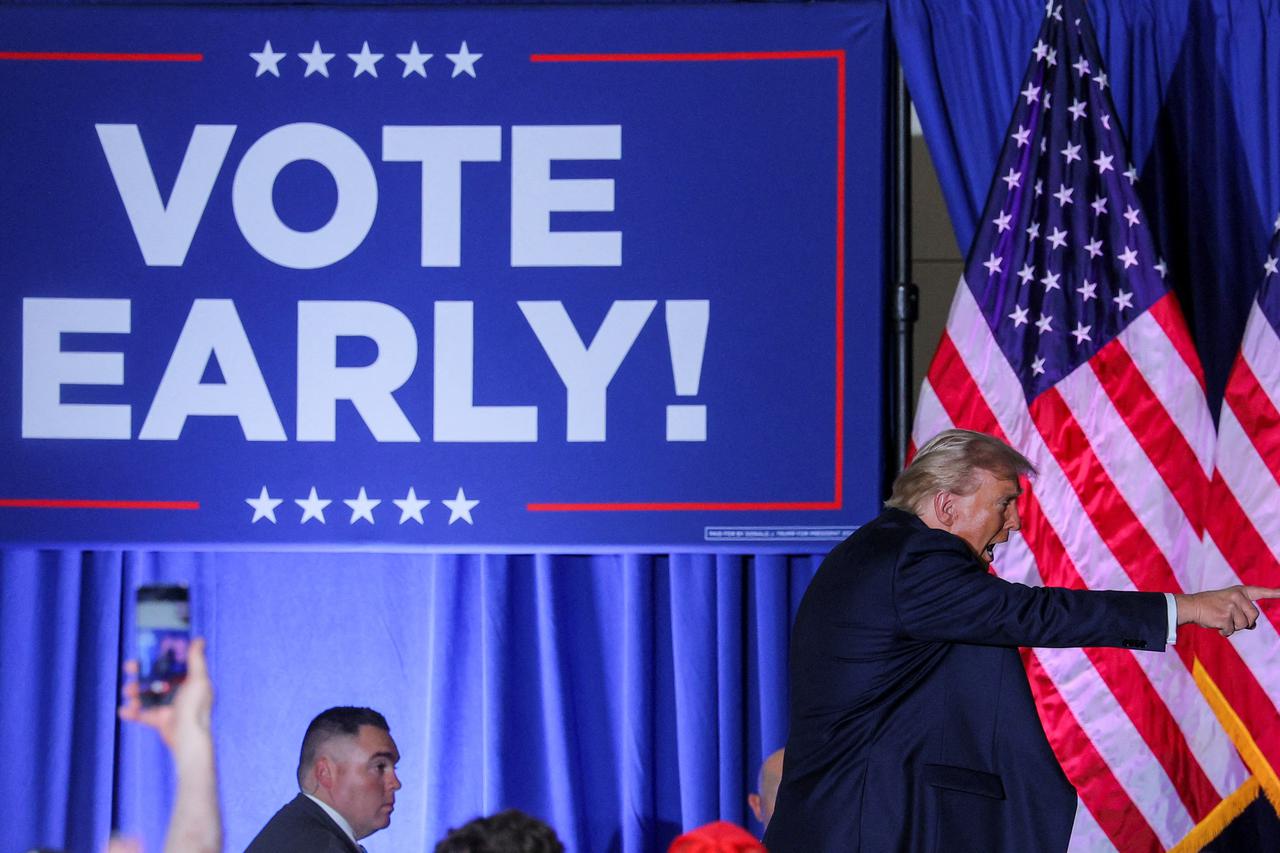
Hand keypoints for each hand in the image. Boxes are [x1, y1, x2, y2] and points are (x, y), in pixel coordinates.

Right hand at [119, 637, 212, 756]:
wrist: (187, 737)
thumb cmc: (196, 707)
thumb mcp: (198, 680)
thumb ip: (197, 660)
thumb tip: (198, 639)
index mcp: (188, 680)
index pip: (172, 664)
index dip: (159, 657)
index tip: (146, 650)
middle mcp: (177, 691)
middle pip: (155, 677)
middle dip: (141, 672)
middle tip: (130, 667)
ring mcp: (166, 705)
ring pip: (145, 694)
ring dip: (134, 690)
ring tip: (129, 691)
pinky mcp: (158, 719)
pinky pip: (141, 713)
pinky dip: (131, 711)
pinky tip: (124, 710)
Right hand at [1175, 586, 1279, 636]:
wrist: (1190, 606)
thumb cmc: (1210, 606)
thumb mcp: (1228, 603)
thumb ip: (1242, 611)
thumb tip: (1252, 626)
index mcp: (1239, 591)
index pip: (1260, 591)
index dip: (1275, 592)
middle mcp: (1237, 597)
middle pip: (1254, 616)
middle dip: (1244, 622)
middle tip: (1229, 617)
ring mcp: (1231, 606)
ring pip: (1243, 626)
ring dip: (1233, 627)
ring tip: (1220, 619)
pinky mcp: (1225, 616)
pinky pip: (1231, 631)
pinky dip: (1224, 632)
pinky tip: (1215, 624)